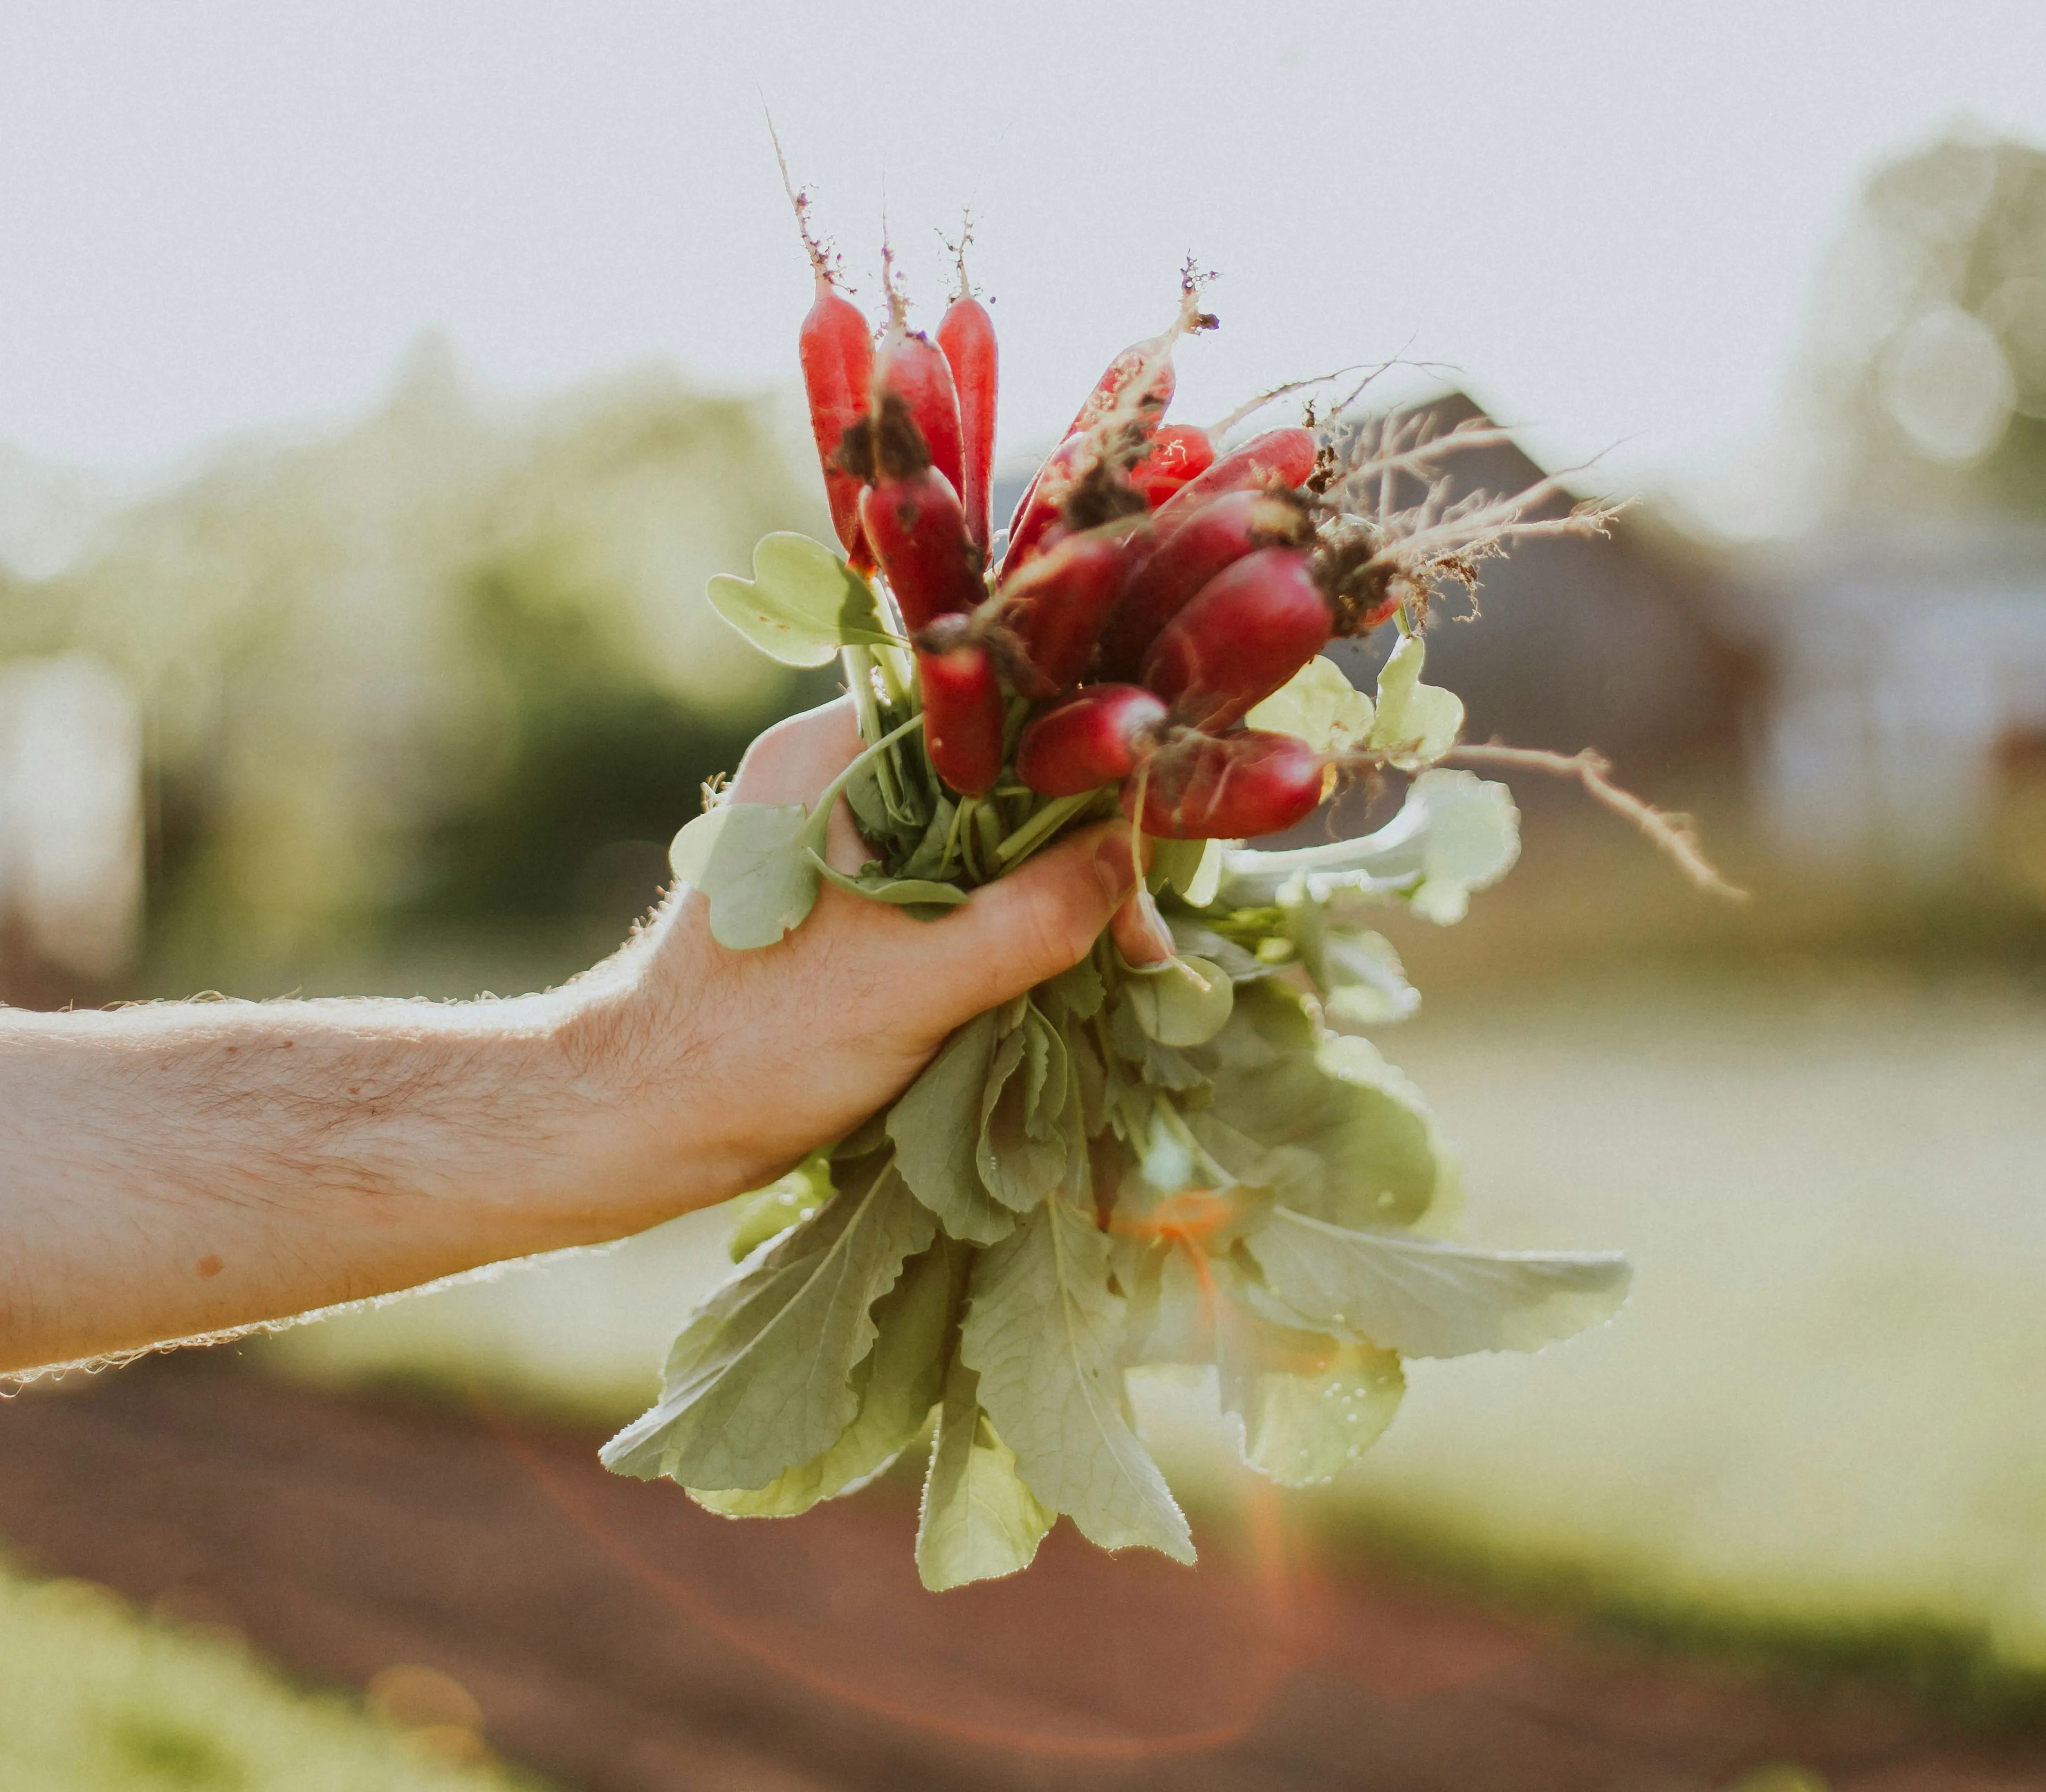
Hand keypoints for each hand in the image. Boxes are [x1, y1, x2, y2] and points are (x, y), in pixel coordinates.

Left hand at [554, 698, 1151, 1231]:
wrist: (637, 1121)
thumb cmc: (751, 1046)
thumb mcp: (913, 982)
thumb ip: (1032, 916)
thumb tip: (1135, 858)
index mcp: (830, 748)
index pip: (991, 706)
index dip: (1082, 756)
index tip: (1148, 824)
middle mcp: (833, 767)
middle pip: (998, 769)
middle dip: (1079, 837)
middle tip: (1145, 922)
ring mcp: (839, 831)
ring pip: (984, 829)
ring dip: (1051, 885)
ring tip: (1125, 951)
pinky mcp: (848, 892)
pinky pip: (955, 877)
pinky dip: (1009, 914)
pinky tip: (1066, 964)